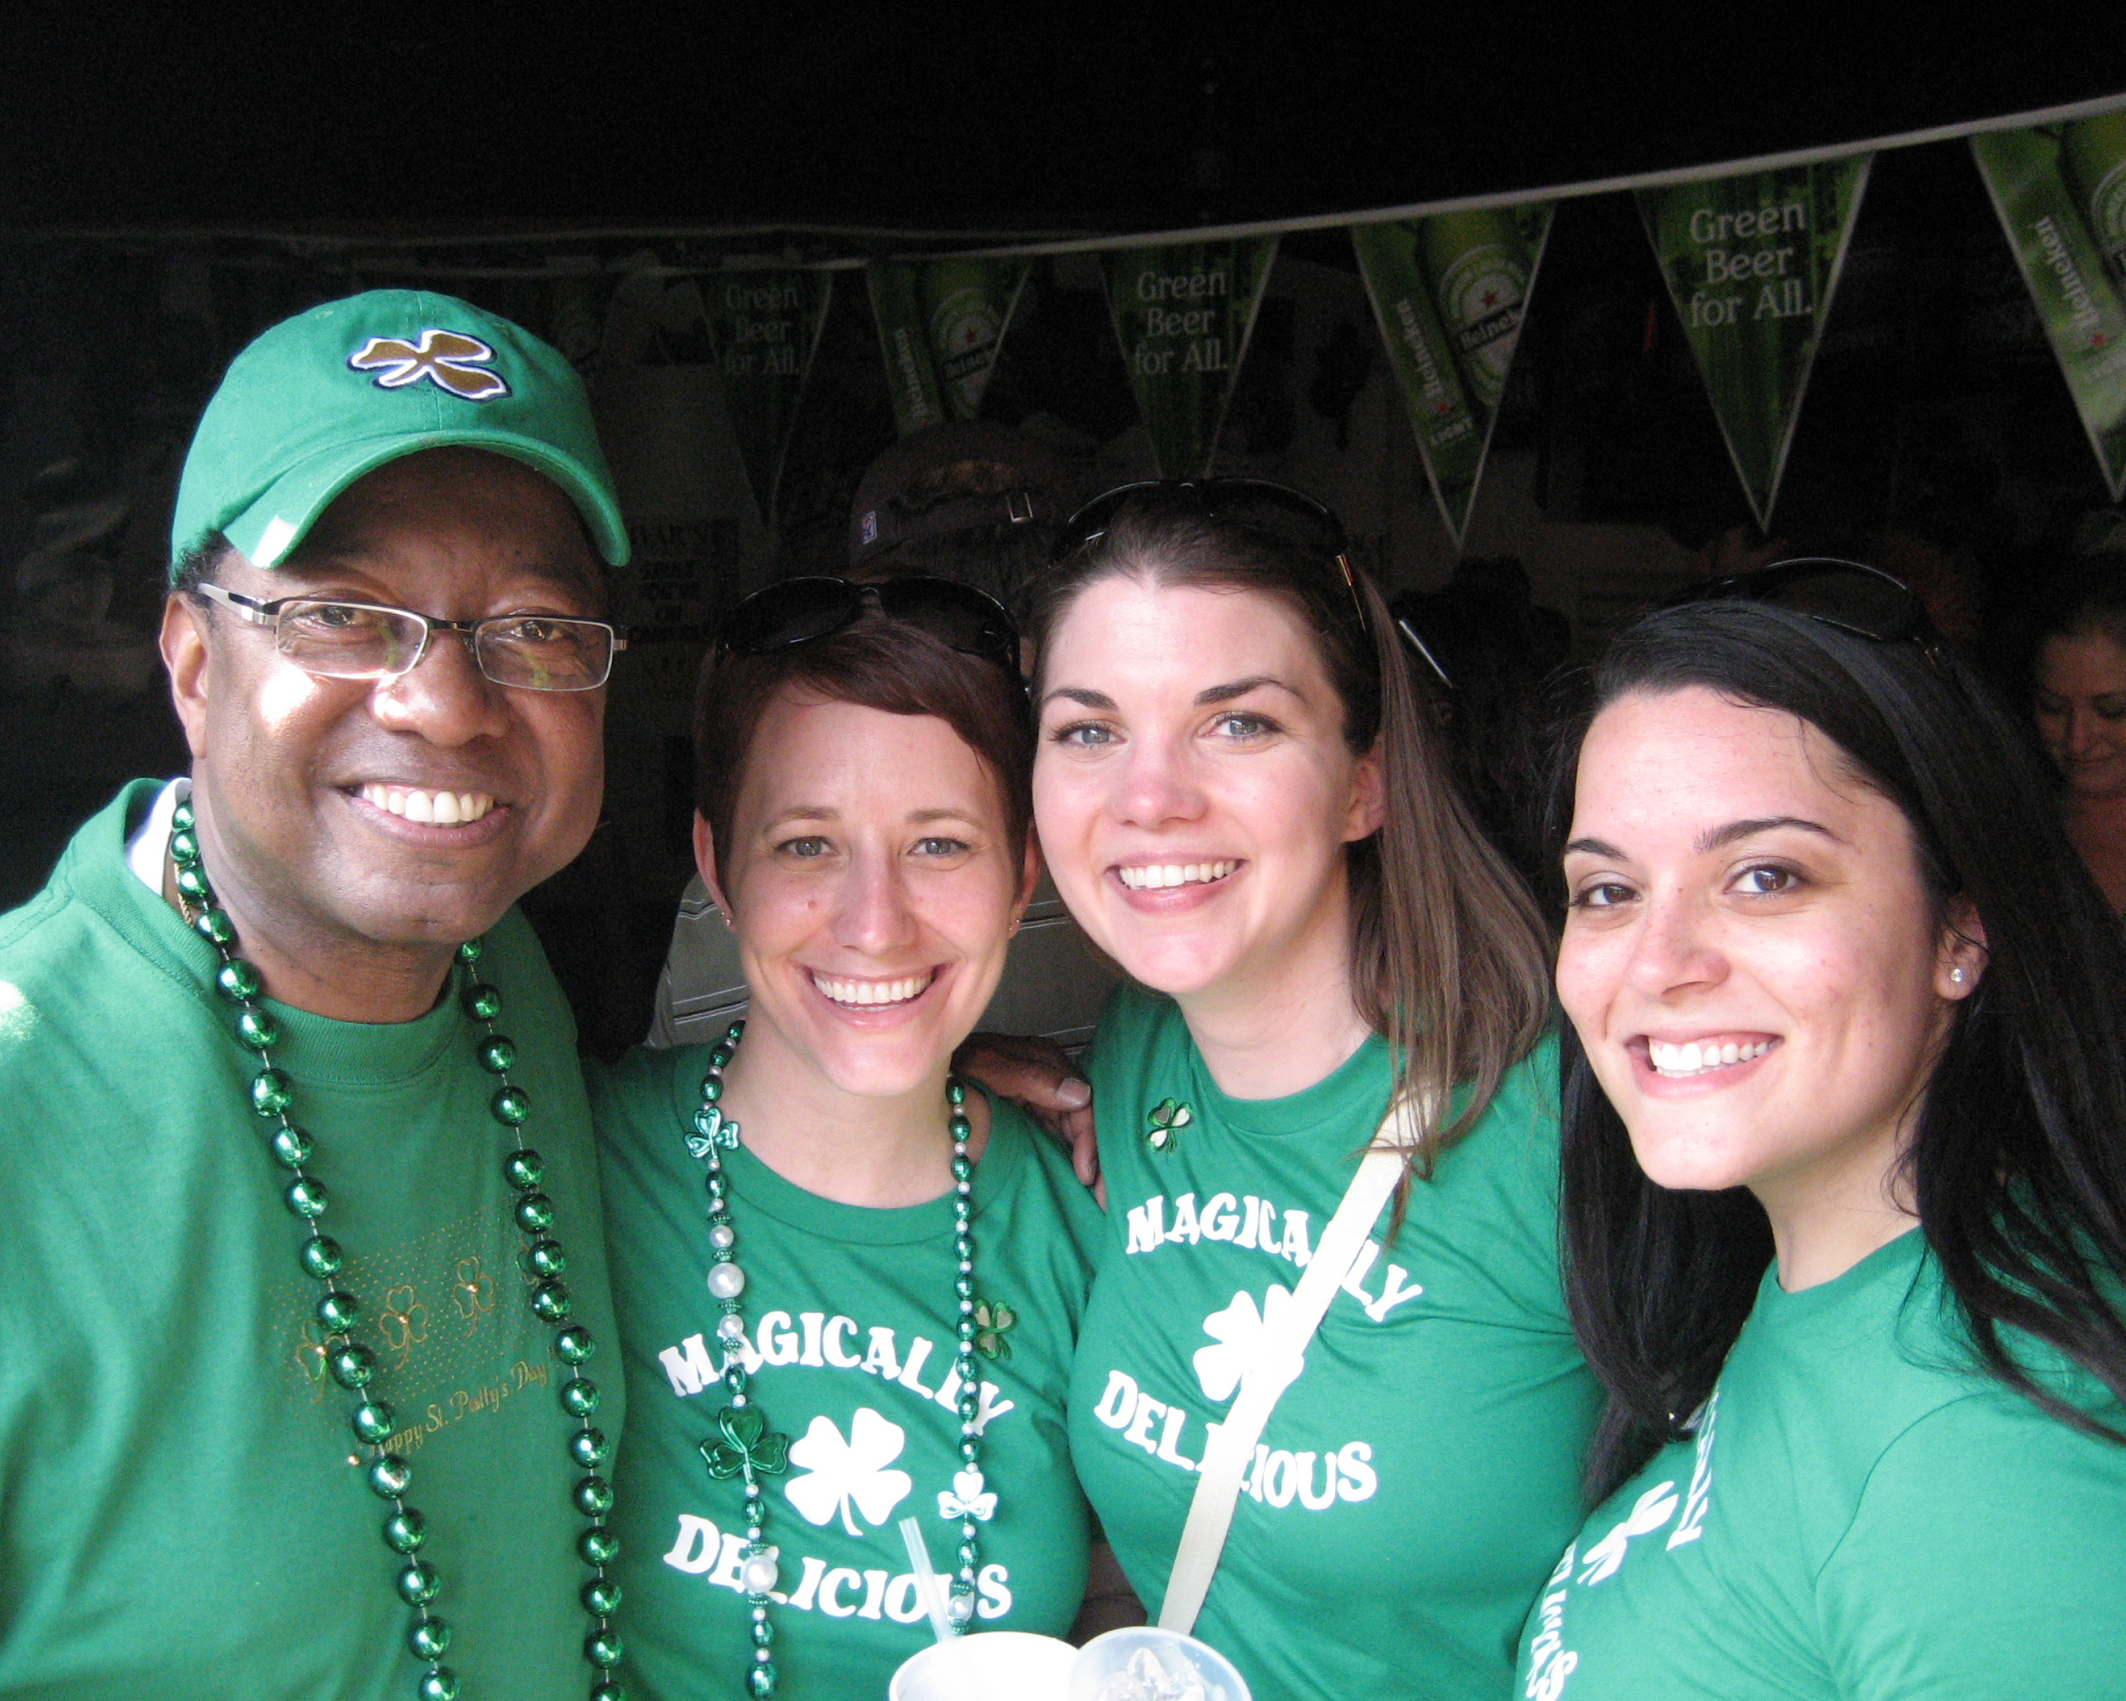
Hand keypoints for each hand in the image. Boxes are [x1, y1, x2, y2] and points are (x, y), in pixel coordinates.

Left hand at [953, 1031, 1099, 1203]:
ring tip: (1096, 1196)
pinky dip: (1067, 1155)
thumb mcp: (989, 1067)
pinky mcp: (1028, 1109)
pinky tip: (1074, 1180)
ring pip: (1072, 1130)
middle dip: (1096, 1157)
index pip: (1083, 1103)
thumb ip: (1033, 1078)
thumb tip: (1080, 1095)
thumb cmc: (954, 1065)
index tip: (1086, 1175)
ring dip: (1085, 1160)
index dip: (1089, 1140)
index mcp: (1046, 1060)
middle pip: (1082, 1119)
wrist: (925, 1072)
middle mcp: (1048, 1076)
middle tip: (1103, 1197)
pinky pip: (1056, 1133)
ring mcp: (1039, 1093)